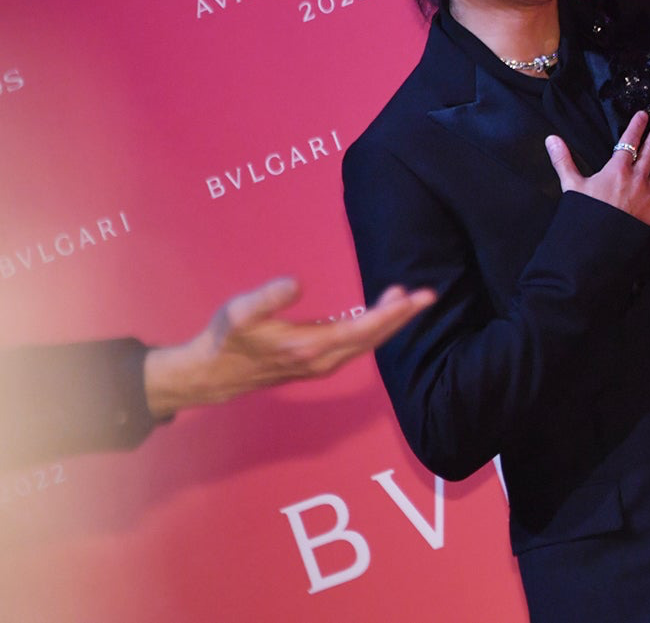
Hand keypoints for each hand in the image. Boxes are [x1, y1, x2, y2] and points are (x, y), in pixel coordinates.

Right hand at [143, 278, 435, 418]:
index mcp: (310, 346)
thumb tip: (298, 283)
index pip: (362, 330)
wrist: (214, 374)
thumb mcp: (240, 312)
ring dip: (389, 321)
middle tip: (428, 295)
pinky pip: (356, 345)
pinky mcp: (318, 363)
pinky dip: (372, 328)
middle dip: (401, 317)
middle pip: (373, 338)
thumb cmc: (227, 338)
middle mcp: (323, 360)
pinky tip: (378, 312)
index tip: (413, 297)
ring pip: (366, 343)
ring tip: (407, 297)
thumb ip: (269, 298)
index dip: (390, 313)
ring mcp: (322, 364)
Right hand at [545, 111, 649, 226]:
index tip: (644, 115)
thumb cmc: (585, 215)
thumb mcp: (571, 185)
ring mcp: (649, 195)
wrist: (597, 246)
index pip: (629, 143)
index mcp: (617, 171)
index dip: (637, 127)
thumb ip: (564, 160)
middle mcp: (637, 179)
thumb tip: (551, 139)